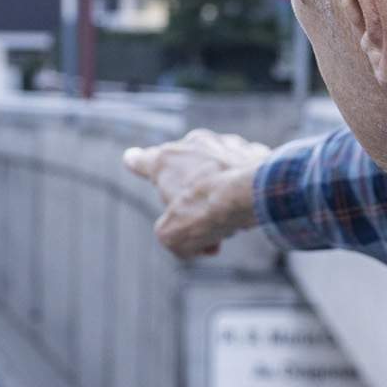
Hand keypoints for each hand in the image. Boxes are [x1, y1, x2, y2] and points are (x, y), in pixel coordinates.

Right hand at [123, 130, 270, 258]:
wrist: (253, 194)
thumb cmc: (206, 211)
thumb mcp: (171, 236)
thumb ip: (169, 235)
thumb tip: (188, 243)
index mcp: (165, 161)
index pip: (140, 160)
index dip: (135, 163)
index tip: (133, 159)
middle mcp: (193, 144)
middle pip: (184, 174)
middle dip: (191, 201)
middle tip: (202, 226)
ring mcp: (225, 144)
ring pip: (217, 173)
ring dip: (219, 198)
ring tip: (230, 225)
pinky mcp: (253, 151)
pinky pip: (243, 173)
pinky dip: (245, 191)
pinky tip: (251, 211)